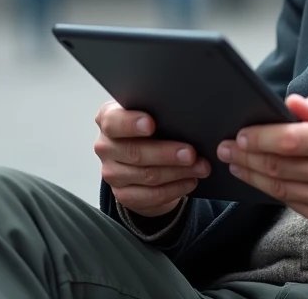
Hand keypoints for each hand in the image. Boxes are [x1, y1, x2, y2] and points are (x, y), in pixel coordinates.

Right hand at [93, 100, 210, 218]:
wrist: (143, 158)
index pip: (113, 121)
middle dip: (166, 153)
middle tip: (191, 153)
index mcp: (108, 119)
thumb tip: (186, 116)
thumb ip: (160, 113)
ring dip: (178, 172)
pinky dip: (175, 188)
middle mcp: (106, 146)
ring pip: (147, 175)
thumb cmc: (152, 128)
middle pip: (134, 152)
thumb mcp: (152, 114)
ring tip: (201, 167)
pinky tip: (191, 181)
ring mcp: (112, 173)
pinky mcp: (123, 195)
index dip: (131, 123)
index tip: (151, 124)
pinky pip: (152, 195)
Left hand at [217, 92, 307, 236]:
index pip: (289, 139)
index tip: (240, 133)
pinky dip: (272, 191)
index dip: (259, 137)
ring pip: (280, 188)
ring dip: (252, 175)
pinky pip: (293, 204)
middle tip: (225, 147)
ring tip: (235, 162)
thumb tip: (292, 103)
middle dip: (245, 155)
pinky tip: (260, 180)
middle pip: (278, 166)